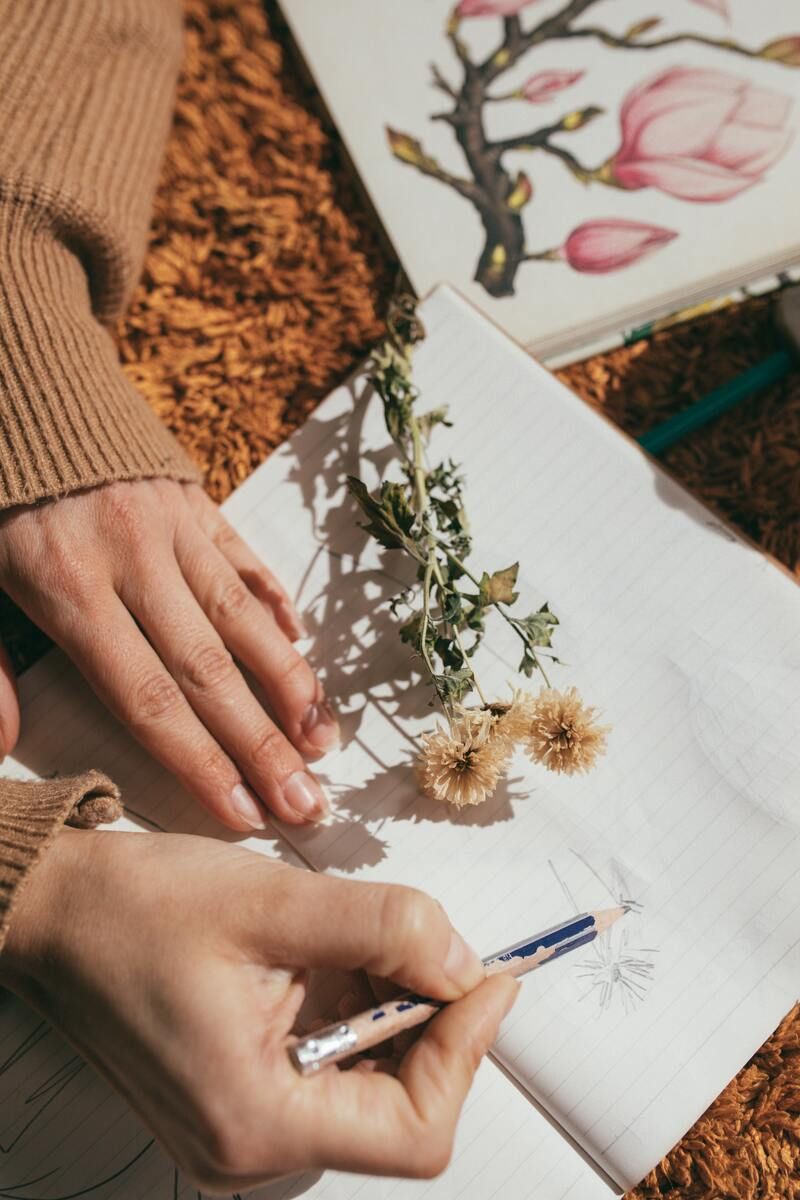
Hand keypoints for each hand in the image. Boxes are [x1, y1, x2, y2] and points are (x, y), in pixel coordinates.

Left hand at [0, 479, 339, 828]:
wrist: (12, 383)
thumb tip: (2, 743)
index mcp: (69, 590)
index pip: (147, 700)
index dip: (200, 762)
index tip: (244, 815)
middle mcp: (134, 562)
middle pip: (208, 672)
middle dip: (261, 745)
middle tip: (307, 804)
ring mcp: (171, 526)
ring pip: (241, 616)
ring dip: (288, 683)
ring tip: (323, 740)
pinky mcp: (191, 498)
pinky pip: (242, 556)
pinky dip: (273, 602)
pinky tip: (301, 643)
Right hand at [2, 830, 517, 1189]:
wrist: (54, 912)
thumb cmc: (135, 910)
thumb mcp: (274, 903)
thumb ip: (384, 927)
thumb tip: (463, 958)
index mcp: (255, 1121)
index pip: (414, 1131)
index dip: (467, 1051)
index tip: (492, 976)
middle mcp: (249, 1146)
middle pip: (396, 1113)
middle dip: (433, 1024)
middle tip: (445, 946)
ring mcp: (242, 1126)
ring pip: (366, 1086)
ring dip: (393, 1009)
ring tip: (378, 937)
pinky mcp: (238, 1095)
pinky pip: (327, 1066)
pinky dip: (355, 1009)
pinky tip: (341, 953)